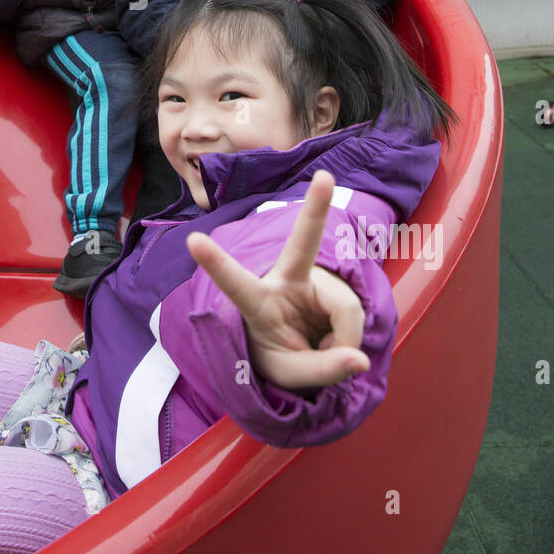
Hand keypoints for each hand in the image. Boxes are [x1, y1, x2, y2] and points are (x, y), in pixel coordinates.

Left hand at [186, 170, 368, 388]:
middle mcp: (286, 282)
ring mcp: (315, 282)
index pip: (236, 284)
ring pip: (346, 310)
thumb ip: (322, 370)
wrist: (294, 352)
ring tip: (326, 354)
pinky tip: (336, 343)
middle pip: (304, 244)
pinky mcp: (337, 288)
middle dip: (316, 209)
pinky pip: (356, 314)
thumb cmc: (278, 356)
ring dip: (344, 341)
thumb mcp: (289, 375)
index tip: (194, 241)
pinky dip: (351, 339)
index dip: (216, 264)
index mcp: (257, 302)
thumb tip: (360, 359)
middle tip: (324, 177)